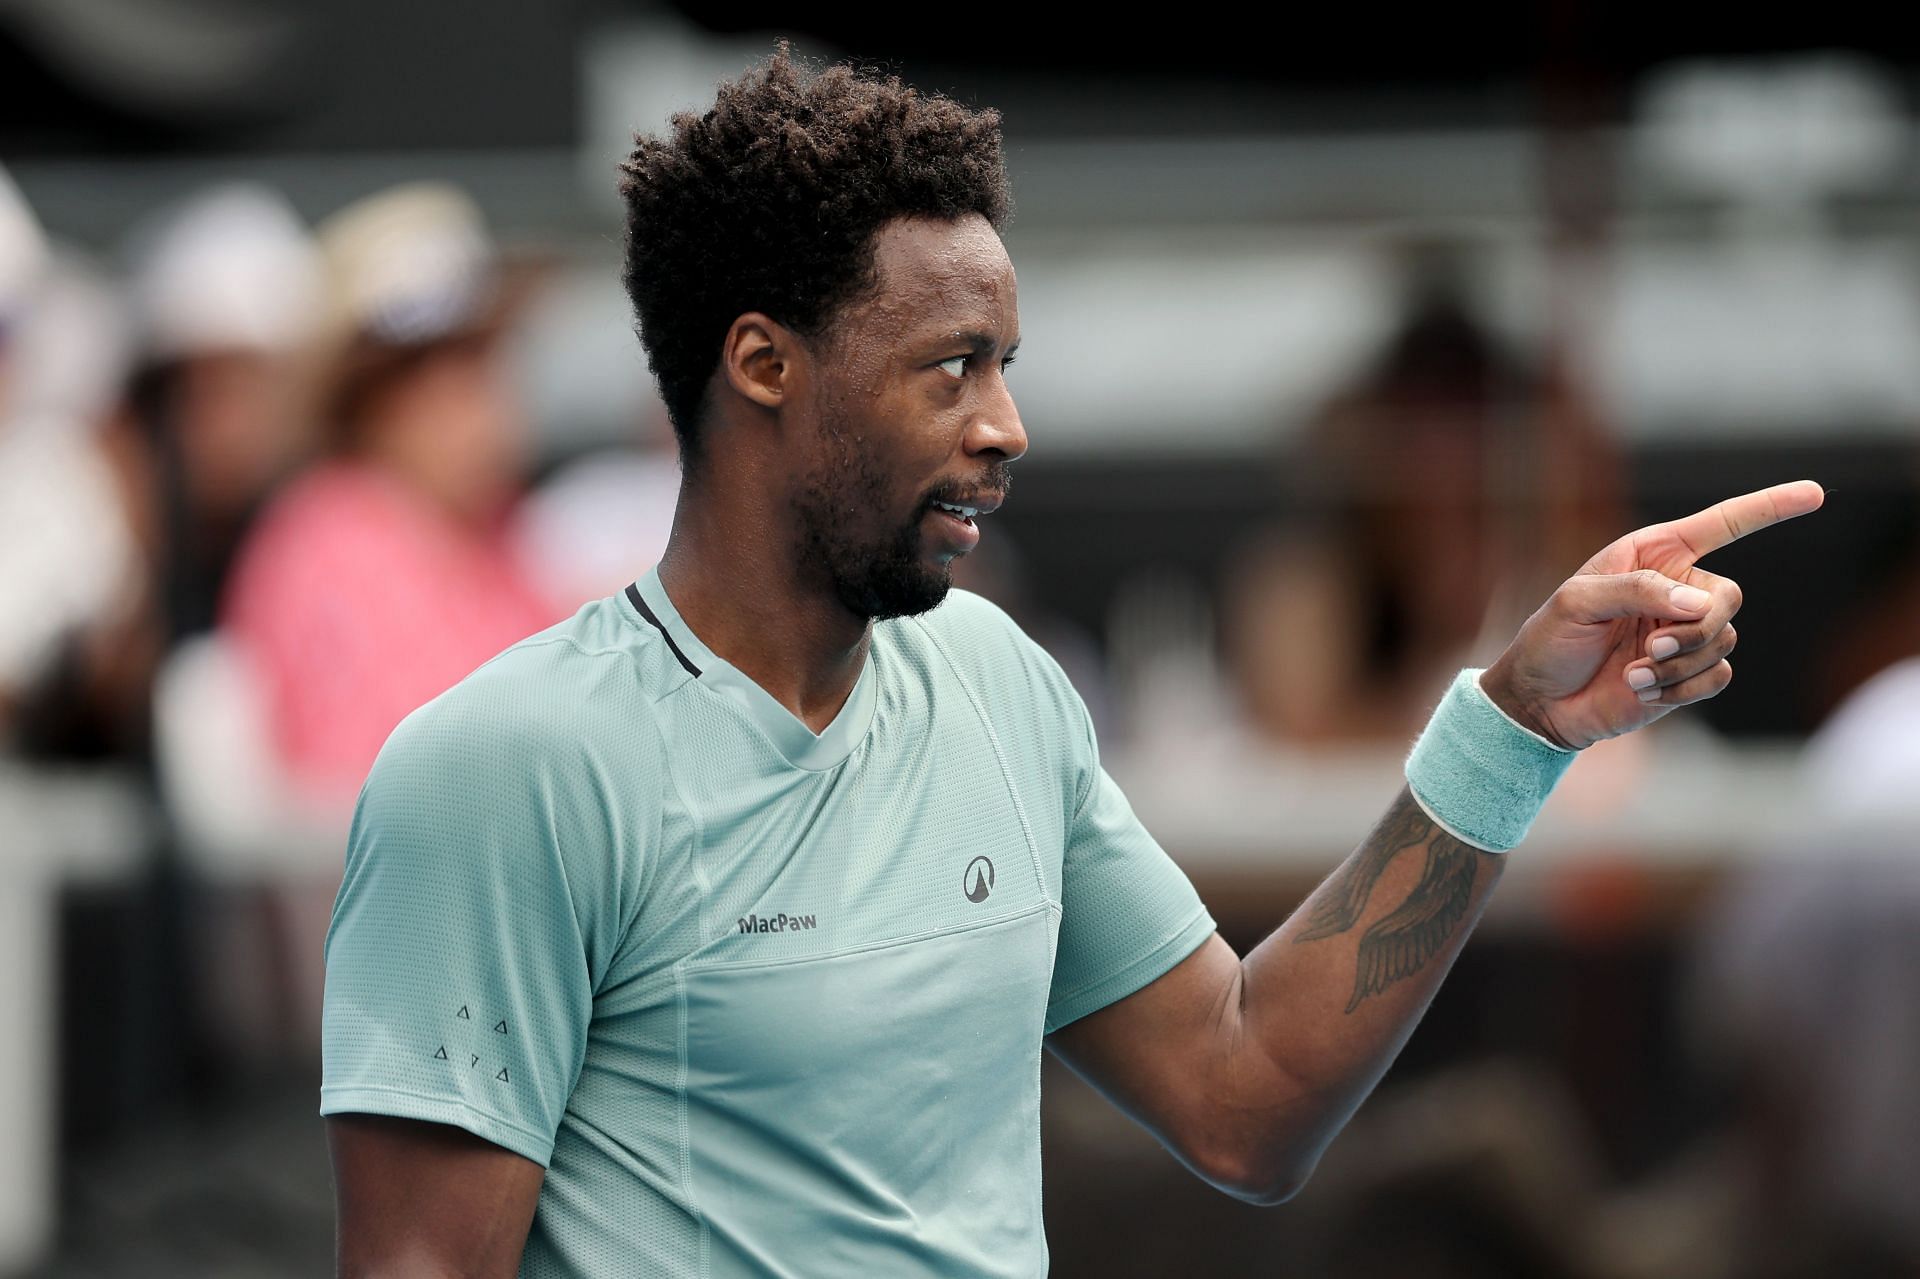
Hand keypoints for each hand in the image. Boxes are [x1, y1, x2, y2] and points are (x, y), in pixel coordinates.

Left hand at [1481, 480, 1825, 750]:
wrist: (1539, 702)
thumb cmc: (1549, 641)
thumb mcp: (1576, 602)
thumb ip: (1637, 592)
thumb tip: (1698, 603)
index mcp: (1652, 556)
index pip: (1721, 525)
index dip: (1768, 508)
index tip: (1814, 493)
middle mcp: (1676, 591)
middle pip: (1729, 597)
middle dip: (1696, 627)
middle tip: (1650, 646)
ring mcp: (1683, 635)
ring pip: (1724, 641)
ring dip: (1679, 662)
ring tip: (1633, 671)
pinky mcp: (1686, 675)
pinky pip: (1717, 676)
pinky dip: (1682, 687)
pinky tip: (1641, 690)